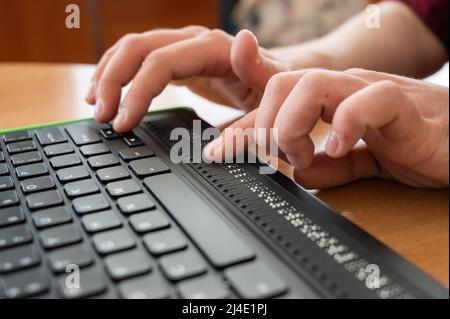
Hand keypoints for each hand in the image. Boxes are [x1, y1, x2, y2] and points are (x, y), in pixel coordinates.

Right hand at [85, 27, 288, 131]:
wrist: (274, 81)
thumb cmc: (274, 88)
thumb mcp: (274, 85)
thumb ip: (259, 69)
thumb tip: (242, 42)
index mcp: (213, 47)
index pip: (162, 61)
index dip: (137, 91)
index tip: (123, 123)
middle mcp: (193, 40)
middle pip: (138, 48)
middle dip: (113, 81)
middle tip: (102, 117)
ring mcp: (182, 48)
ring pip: (132, 49)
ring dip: (108, 74)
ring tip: (95, 105)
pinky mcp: (177, 60)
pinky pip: (139, 60)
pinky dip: (119, 74)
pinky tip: (109, 92)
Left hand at [204, 69, 448, 188]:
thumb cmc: (413, 141)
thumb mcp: (360, 158)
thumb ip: (330, 166)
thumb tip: (299, 176)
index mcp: (330, 100)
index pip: (274, 101)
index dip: (241, 127)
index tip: (217, 153)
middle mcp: (345, 89)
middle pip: (283, 83)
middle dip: (264, 123)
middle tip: (272, 156)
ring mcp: (371, 92)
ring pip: (313, 84)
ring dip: (292, 124)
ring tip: (301, 156)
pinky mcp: (403, 105)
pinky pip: (369, 100)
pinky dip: (344, 124)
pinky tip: (335, 147)